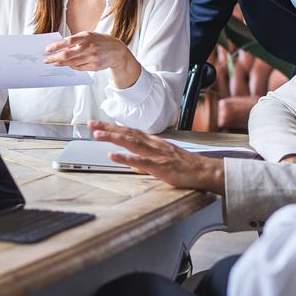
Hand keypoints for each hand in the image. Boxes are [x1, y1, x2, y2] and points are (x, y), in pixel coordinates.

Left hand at [45, 32, 139, 87]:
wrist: (117, 51)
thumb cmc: (101, 41)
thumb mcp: (90, 36)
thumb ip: (76, 41)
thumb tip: (61, 48)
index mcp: (86, 36)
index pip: (68, 41)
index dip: (56, 46)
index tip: (47, 49)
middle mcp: (89, 47)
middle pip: (67, 55)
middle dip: (54, 58)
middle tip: (46, 60)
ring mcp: (92, 58)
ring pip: (71, 63)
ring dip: (61, 64)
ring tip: (54, 63)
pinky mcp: (94, 66)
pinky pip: (79, 68)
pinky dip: (71, 67)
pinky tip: (67, 65)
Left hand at [88, 120, 224, 193]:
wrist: (204, 171)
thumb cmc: (185, 166)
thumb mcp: (163, 161)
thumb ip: (146, 162)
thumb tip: (134, 166)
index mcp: (153, 142)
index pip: (129, 131)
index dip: (113, 127)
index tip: (98, 124)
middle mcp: (153, 144)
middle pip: (127, 133)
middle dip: (108, 128)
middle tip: (91, 124)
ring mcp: (156, 154)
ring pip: (131, 143)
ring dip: (113, 137)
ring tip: (97, 134)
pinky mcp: (160, 167)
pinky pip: (140, 161)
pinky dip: (125, 158)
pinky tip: (113, 155)